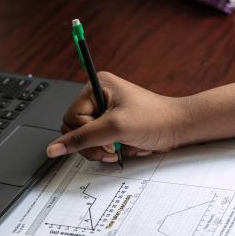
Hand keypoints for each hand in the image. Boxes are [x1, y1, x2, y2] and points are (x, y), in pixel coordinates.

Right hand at [46, 72, 191, 161]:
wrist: (180, 127)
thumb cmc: (156, 119)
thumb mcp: (115, 128)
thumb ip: (82, 138)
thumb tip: (53, 148)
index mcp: (96, 86)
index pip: (71, 117)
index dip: (86, 133)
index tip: (106, 139)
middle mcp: (98, 96)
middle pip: (76, 130)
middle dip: (94, 144)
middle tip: (112, 147)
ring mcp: (105, 112)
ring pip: (86, 140)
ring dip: (104, 149)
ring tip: (120, 148)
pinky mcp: (112, 125)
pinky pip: (99, 143)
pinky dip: (112, 149)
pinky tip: (126, 146)